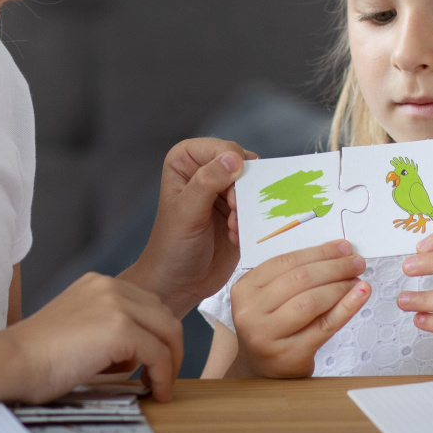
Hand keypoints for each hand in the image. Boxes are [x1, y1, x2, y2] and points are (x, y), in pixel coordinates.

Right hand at [3, 273, 182, 403]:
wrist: (11, 362)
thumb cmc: (34, 356)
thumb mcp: (76, 327)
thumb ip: (106, 329)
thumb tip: (139, 356)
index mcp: (97, 283)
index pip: (146, 304)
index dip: (156, 335)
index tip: (155, 362)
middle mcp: (109, 286)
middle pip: (163, 314)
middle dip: (169, 347)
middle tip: (162, 377)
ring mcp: (116, 305)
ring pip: (168, 331)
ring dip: (170, 362)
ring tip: (160, 387)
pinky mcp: (120, 329)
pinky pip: (158, 354)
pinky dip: (162, 376)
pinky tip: (156, 393)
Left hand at [124, 137, 256, 315]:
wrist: (179, 283)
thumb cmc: (172, 246)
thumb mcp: (187, 212)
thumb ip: (208, 182)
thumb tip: (233, 158)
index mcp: (186, 160)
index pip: (223, 149)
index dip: (234, 167)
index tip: (231, 196)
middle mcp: (206, 170)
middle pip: (244, 166)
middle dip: (244, 191)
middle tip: (234, 212)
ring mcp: (225, 191)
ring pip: (255, 187)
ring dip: (248, 209)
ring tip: (232, 227)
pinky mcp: (239, 211)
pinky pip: (259, 207)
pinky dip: (250, 222)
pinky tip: (234, 237)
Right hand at [229, 241, 369, 378]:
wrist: (263, 370)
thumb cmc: (272, 327)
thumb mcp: (270, 298)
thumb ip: (294, 276)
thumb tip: (337, 253)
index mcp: (244, 289)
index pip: (285, 262)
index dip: (318, 253)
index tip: (343, 247)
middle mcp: (250, 312)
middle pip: (299, 280)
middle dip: (333, 267)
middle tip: (357, 262)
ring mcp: (267, 335)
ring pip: (310, 301)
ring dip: (339, 286)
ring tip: (357, 279)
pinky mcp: (289, 355)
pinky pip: (324, 325)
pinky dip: (347, 307)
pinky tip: (361, 295)